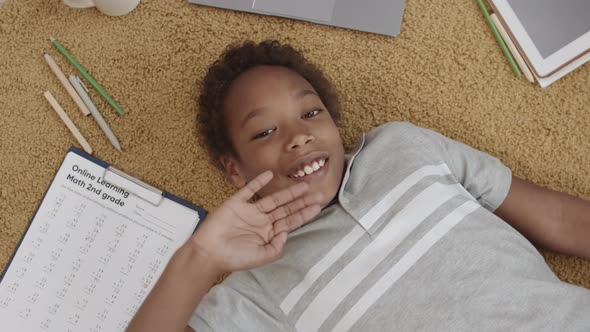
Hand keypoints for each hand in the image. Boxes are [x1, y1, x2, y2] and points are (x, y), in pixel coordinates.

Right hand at [189, 170, 322, 273]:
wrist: (209, 253)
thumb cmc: (233, 258)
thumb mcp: (260, 257)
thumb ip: (276, 248)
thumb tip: (287, 232)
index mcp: (268, 234)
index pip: (290, 221)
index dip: (304, 214)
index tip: (318, 207)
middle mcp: (261, 221)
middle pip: (285, 208)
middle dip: (301, 201)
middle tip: (318, 193)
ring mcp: (249, 211)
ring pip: (272, 199)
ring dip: (287, 192)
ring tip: (302, 185)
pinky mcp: (236, 203)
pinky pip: (249, 190)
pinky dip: (258, 182)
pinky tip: (269, 175)